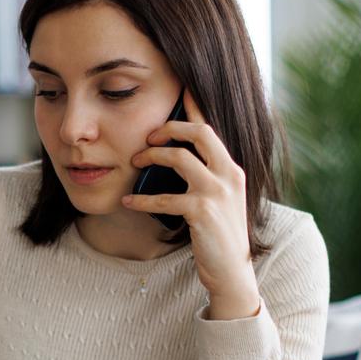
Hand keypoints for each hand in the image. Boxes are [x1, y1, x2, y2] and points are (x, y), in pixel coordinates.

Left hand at [123, 89, 259, 317]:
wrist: (232, 272)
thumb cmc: (219, 237)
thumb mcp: (217, 201)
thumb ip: (204, 178)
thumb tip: (170, 161)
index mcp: (232, 169)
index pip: (212, 128)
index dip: (195, 106)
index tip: (180, 87)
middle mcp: (229, 174)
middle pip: (199, 132)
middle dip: (169, 128)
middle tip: (147, 137)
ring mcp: (217, 192)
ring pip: (179, 158)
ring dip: (151, 156)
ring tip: (133, 163)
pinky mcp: (202, 212)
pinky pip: (164, 197)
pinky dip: (141, 199)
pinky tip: (127, 201)